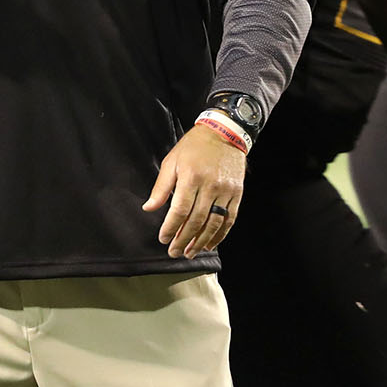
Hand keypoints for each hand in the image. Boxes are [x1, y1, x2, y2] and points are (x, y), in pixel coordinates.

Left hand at [142, 124, 246, 258]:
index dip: (171, 227)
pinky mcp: (237, 194)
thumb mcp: (171, 161)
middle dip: (184, 240)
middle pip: (196, 220)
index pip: (180, 210)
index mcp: (191, 177)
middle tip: (174, 252)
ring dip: (201, 241)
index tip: (163, 239)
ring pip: (214, 223)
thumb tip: (149, 208)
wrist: (224, 133)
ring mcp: (226, 191)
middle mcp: (210, 186)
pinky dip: (220, 235)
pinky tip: (210, 244)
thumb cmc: (193, 147)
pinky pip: (229, 219)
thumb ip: (161, 187)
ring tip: (190, 253)